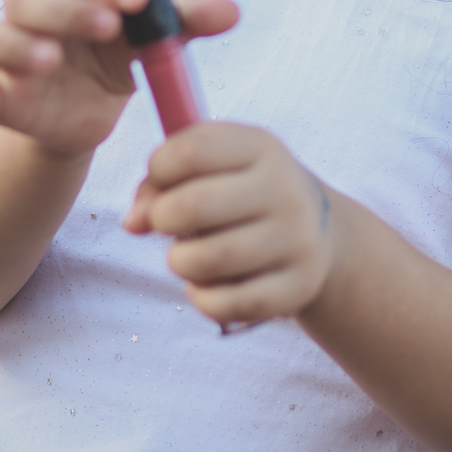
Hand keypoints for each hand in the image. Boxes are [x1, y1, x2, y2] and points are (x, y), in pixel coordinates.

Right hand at [0, 0, 237, 158]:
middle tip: (108, 27)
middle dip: (67, 9)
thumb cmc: (115, 57)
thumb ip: (182, 22)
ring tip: (48, 62)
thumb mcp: (150, 40)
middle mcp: (32, 11)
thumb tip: (233, 11)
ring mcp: (6, 51)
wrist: (82, 112)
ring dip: (15, 44)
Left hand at [124, 124, 334, 324]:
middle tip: (165, 225)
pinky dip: (202, 299)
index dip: (158, 169)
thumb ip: (162, 181)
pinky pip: (230, 304)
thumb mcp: (214, 167)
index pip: (192, 150)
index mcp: (260, 147)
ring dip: (179, 261)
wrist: (319, 232)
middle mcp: (284, 188)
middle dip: (162, 218)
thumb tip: (132, 222)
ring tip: (183, 257)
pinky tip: (201, 287)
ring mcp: (296, 239)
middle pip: (195, 205)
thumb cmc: (242, 194)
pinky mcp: (298, 286)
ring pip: (210, 259)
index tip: (160, 183)